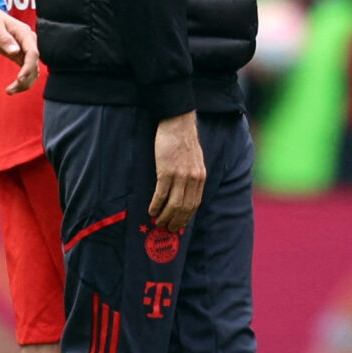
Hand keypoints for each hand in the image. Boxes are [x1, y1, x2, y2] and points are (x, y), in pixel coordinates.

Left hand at [0, 6, 40, 93]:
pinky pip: (27, 71)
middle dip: (25, 79)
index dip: (28, 67)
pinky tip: (13, 88)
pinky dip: (22, 81)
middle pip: (34, 64)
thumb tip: (15, 51)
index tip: (20, 79)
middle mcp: (30, 43)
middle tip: (10, 90)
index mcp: (25, 34)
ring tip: (10, 91)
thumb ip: (5, 39)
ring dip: (25, 83)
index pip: (33, 53)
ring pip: (33, 71)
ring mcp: (27, 50)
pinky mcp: (22, 57)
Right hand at [147, 110, 205, 232]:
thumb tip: (187, 189)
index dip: (187, 216)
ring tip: (158, 223)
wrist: (177, 123)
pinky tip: (151, 211)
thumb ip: (193, 174)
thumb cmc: (183, 140)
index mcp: (200, 177)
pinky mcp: (166, 171)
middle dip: (176, 221)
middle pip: (185, 207)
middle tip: (168, 228)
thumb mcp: (195, 159)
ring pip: (174, 204)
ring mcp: (180, 176)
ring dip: (165, 216)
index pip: (195, 203)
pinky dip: (156, 205)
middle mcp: (192, 179)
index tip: (180, 224)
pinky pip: (161, 194)